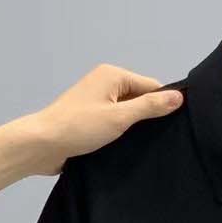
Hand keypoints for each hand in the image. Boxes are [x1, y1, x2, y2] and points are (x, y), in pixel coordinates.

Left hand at [15, 65, 183, 175]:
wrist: (42, 145)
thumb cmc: (79, 127)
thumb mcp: (120, 117)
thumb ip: (150, 107)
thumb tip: (179, 97)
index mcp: (112, 75)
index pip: (151, 86)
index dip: (164, 104)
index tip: (175, 126)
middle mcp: (105, 83)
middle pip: (140, 98)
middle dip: (149, 116)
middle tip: (162, 139)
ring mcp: (97, 101)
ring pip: (128, 112)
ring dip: (135, 127)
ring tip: (147, 145)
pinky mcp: (91, 118)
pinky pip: (116, 121)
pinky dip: (123, 132)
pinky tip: (130, 147)